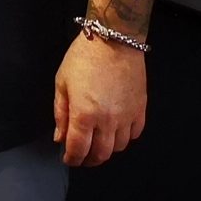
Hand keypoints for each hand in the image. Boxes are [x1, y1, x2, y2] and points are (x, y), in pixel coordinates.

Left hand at [53, 33, 146, 166]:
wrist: (114, 39)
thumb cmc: (84, 57)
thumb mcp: (62, 83)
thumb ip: (61, 113)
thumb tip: (60, 137)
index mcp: (84, 114)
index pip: (78, 149)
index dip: (71, 159)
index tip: (68, 158)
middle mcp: (107, 120)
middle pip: (100, 154)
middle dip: (89, 160)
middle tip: (82, 156)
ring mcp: (126, 116)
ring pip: (119, 147)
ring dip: (107, 150)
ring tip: (98, 143)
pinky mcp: (140, 109)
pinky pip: (135, 133)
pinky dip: (125, 137)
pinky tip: (117, 131)